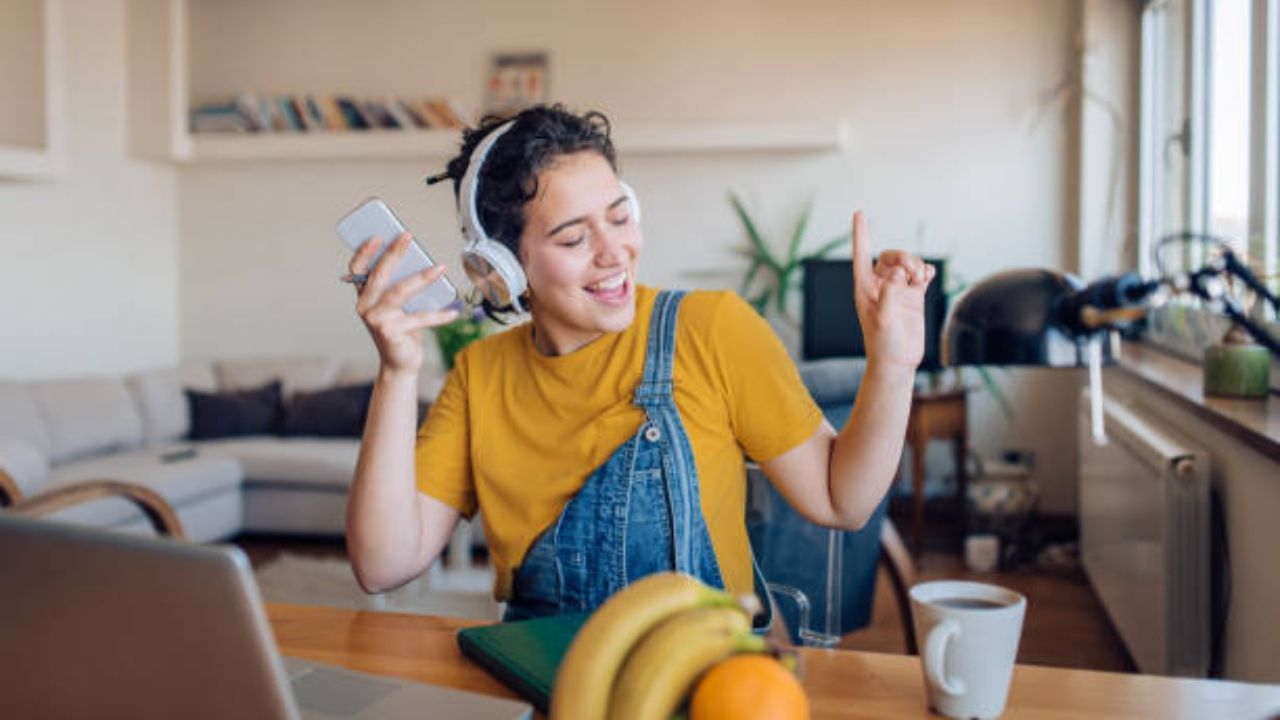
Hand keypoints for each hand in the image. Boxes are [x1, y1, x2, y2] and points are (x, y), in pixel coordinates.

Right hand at [349, 233, 459, 373]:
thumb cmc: (401, 330)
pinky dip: (439, 315)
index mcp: (364, 296)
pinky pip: (419, 318)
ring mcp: (376, 320)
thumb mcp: (398, 306)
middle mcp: (365, 307)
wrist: (400, 363)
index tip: (378, 236)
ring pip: (399, 292)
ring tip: (440, 268)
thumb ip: (400, 286)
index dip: (364, 252)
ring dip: (422, 278)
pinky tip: (453, 311)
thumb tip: (419, 261)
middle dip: (394, 253)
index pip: (357, 269)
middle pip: (379, 275)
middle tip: (408, 236)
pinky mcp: (390, 332)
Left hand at [850, 212, 934, 370]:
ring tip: (920, 278)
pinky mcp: (913, 296)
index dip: (861, 234)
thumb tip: (898, 272)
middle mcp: (880, 285)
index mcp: (864, 288)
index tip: (859, 213)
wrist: (898, 361)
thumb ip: (889, 294)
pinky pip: (920, 274)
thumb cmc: (884, 343)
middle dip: (903, 257)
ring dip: (916, 264)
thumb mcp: (883, 319)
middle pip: (891, 256)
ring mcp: (898, 289)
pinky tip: (927, 277)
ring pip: (907, 263)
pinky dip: (925, 271)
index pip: (861, 254)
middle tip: (912, 272)